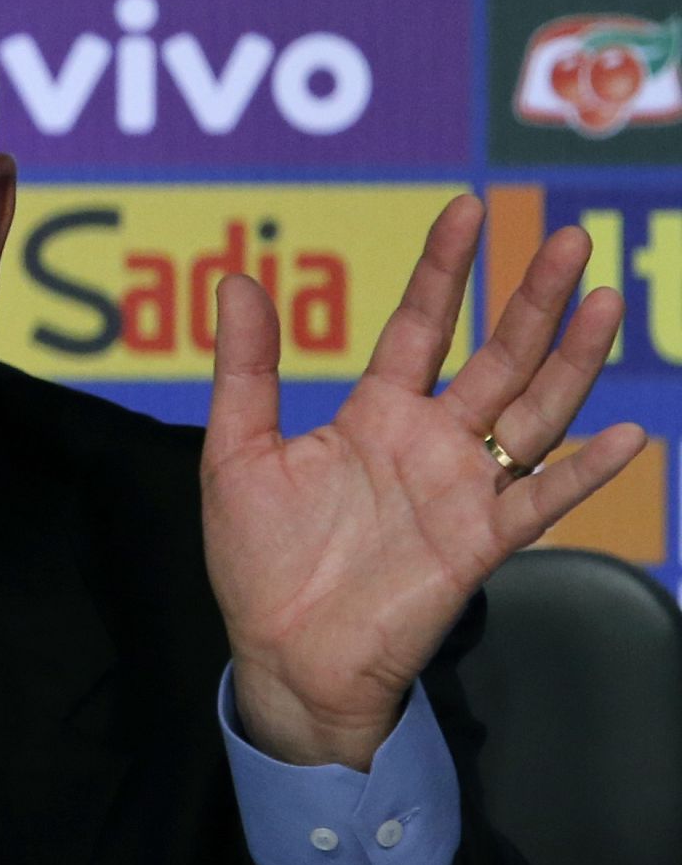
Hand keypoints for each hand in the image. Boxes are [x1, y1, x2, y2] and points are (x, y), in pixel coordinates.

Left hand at [201, 194, 644, 769]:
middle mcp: (428, 442)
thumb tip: (237, 280)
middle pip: (496, 356)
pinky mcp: (478, 544)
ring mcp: (460, 490)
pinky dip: (584, 472)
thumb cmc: (257, 560)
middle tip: (572, 238)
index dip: (444, 269)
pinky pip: (540, 502)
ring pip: (533, 412)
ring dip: (572, 362)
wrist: (281, 655)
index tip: (468, 208)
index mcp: (374, 414)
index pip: (420, 325)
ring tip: (605, 302)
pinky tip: (627, 434)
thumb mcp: (237, 452)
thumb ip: (245, 368)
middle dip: (532, 299)